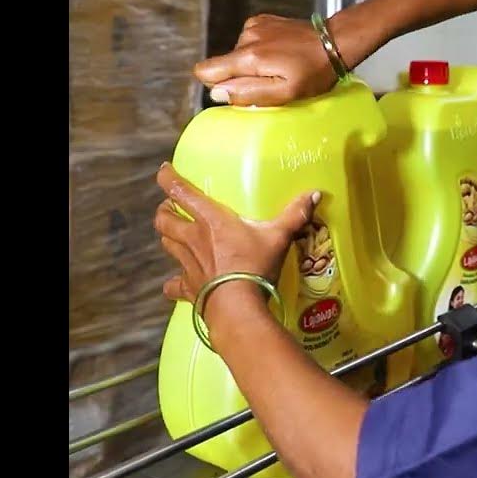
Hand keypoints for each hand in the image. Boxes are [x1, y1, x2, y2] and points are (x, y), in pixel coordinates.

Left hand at [154, 162, 318, 315]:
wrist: (237, 307)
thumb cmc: (255, 267)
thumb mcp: (278, 238)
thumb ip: (294, 215)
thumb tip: (313, 195)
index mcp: (210, 220)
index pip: (180, 192)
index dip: (168, 178)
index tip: (164, 170)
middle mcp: (192, 238)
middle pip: (164, 219)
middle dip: (164, 210)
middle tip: (171, 207)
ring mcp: (187, 264)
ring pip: (166, 243)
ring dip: (168, 237)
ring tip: (176, 235)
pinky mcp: (189, 287)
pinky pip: (173, 284)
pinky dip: (173, 283)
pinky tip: (176, 284)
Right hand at [193, 14, 342, 106]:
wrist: (336, 40)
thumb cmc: (314, 72)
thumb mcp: (286, 92)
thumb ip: (249, 93)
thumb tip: (217, 93)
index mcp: (248, 56)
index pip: (206, 70)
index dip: (217, 85)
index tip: (239, 90)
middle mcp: (245, 37)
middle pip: (225, 65)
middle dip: (242, 77)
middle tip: (272, 81)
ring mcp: (254, 25)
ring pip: (238, 54)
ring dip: (253, 65)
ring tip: (280, 67)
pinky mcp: (263, 20)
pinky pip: (249, 42)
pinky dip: (260, 51)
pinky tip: (280, 54)